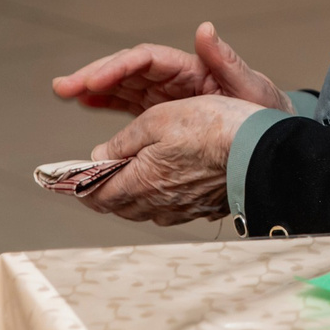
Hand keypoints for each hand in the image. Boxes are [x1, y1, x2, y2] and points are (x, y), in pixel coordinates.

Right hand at [51, 21, 292, 114]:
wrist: (274, 143)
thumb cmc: (266, 115)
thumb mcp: (252, 89)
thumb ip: (227, 61)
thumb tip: (205, 29)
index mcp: (193, 70)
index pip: (146, 60)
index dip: (117, 67)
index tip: (92, 81)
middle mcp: (176, 80)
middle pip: (126, 71)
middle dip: (93, 76)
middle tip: (63, 86)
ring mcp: (167, 97)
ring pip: (122, 86)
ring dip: (92, 87)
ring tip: (65, 91)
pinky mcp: (164, 117)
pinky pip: (130, 107)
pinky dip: (107, 103)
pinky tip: (85, 103)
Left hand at [80, 95, 257, 223]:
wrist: (261, 149)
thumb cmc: (211, 128)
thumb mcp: (156, 119)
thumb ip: (122, 142)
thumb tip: (98, 157)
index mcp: (140, 183)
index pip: (96, 196)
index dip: (79, 186)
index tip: (68, 178)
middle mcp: (158, 205)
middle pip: (117, 205)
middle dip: (104, 189)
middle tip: (97, 172)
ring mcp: (181, 210)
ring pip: (143, 208)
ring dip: (131, 192)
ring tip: (130, 172)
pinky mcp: (201, 208)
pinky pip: (168, 206)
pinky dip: (157, 194)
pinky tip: (164, 178)